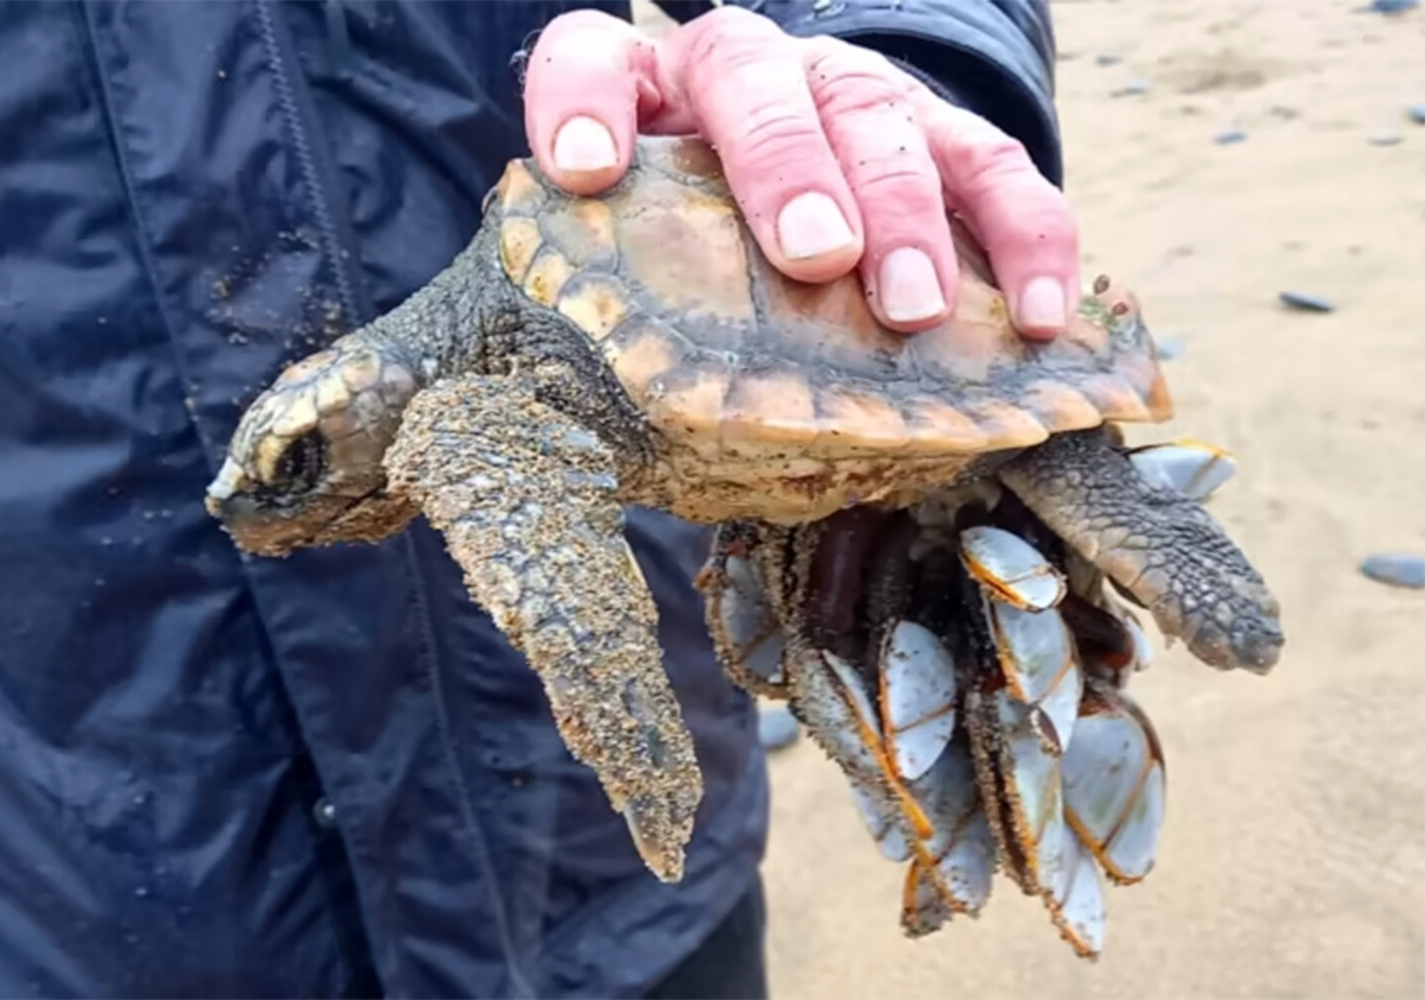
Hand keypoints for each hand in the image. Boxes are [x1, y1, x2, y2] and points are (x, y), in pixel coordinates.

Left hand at [522, 6, 1077, 339]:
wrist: (808, 213)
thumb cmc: (694, 266)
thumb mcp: (633, 284)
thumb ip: (594, 335)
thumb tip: (549, 445)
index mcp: (643, 99)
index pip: (593, 58)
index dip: (583, 104)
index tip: (583, 175)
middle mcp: (747, 74)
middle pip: (752, 75)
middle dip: (785, 167)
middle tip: (813, 257)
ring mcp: (851, 95)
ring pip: (876, 114)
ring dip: (902, 210)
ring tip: (913, 310)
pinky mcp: (945, 137)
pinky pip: (997, 168)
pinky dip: (1026, 240)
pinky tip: (1040, 320)